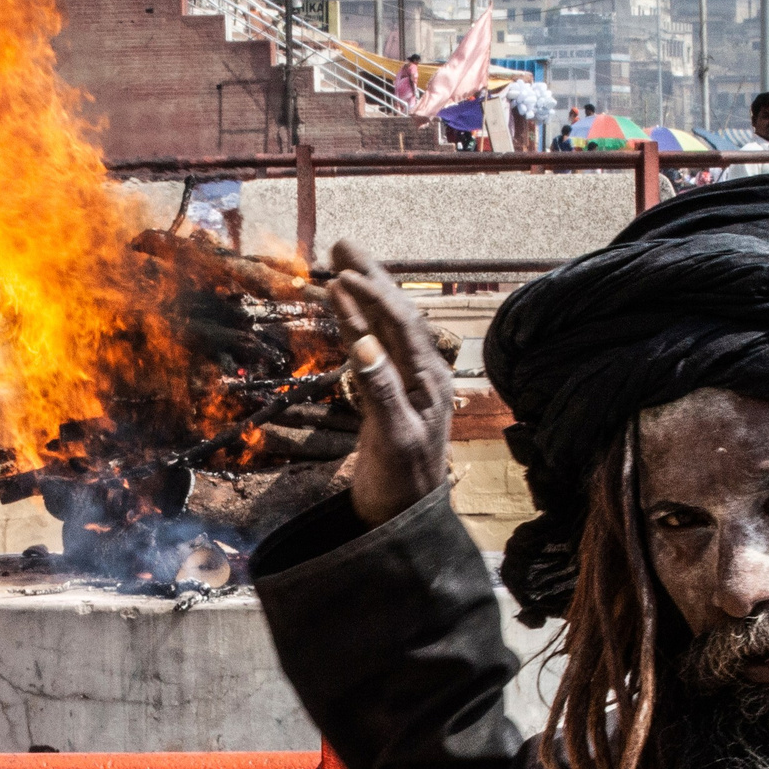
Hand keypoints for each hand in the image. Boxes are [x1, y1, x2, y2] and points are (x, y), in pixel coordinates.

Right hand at [326, 239, 452, 526]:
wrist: (404, 522)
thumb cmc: (403, 484)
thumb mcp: (394, 436)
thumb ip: (380, 387)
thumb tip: (361, 339)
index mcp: (429, 379)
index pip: (399, 324)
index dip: (371, 296)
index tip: (340, 274)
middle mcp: (422, 373)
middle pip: (396, 314)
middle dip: (370, 278)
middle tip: (340, 246)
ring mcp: (406, 383)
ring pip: (385, 327)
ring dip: (364, 295)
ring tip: (339, 267)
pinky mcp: (390, 396)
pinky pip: (375, 348)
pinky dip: (358, 324)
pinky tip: (346, 312)